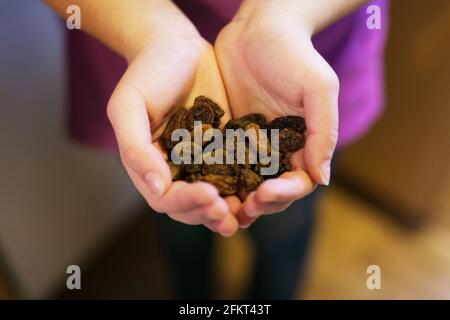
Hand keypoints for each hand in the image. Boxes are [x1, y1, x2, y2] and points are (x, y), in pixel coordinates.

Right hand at [107, 32, 239, 235]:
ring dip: (230, 209)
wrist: (176, 47)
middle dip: (209, 212)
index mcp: (151, 166)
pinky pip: (236, 171)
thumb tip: (157, 188)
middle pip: (191, 205)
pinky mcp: (226, 147)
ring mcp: (202, 161)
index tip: (209, 196)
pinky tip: (261, 187)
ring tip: (247, 210)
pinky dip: (246, 185)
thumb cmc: (146, 74)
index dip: (186, 203)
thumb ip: (136, 148)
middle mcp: (177, 169)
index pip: (166, 198)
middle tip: (229, 212)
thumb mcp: (129, 107)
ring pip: (216, 196)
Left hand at [215, 1, 338, 226]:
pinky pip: (220, 164)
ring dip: (234, 200)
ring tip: (219, 207)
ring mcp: (249, 145)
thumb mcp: (317, 87)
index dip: (284, 194)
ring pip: (243, 184)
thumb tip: (322, 179)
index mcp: (302, 144)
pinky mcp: (226, 135)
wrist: (258, 28)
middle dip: (258, 204)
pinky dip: (214, 179)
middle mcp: (276, 150)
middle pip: (270, 192)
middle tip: (240, 209)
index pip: (297, 182)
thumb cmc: (294, 54)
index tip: (266, 193)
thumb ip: (324, 132)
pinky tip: (201, 185)